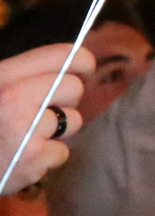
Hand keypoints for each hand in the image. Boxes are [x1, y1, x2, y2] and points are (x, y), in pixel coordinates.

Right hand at [0, 44, 90, 189]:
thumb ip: (24, 77)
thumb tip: (77, 62)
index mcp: (2, 75)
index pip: (63, 56)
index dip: (82, 62)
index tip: (85, 70)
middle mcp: (14, 97)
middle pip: (74, 88)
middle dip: (64, 102)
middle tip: (40, 114)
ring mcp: (26, 128)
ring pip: (73, 121)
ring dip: (56, 132)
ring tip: (26, 138)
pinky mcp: (33, 158)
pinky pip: (62, 152)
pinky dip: (46, 159)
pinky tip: (21, 159)